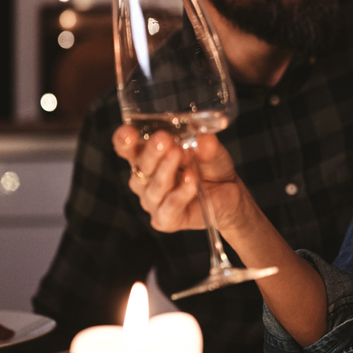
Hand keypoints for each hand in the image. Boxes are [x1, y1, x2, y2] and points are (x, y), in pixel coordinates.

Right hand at [112, 126, 245, 233]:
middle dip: (151, 152)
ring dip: (167, 170)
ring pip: (155, 187)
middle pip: (140, 166)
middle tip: (163, 139)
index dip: (124, 141)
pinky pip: (170, 207)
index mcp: (146, 157)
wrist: (228, 194)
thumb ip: (207, 147)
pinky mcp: (165, 220)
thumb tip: (205, 139)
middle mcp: (144, 180)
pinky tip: (192, 181)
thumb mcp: (212, 152)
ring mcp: (153, 201)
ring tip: (181, 155)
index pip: (128, 148)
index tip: (128, 133)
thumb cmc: (211, 168)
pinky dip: (181, 193)